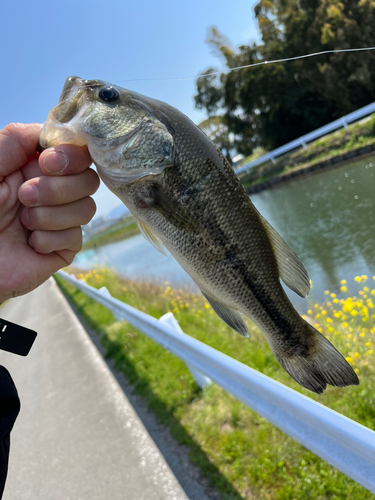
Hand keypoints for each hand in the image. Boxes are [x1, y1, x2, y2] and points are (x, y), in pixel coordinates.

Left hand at [0, 123, 98, 303]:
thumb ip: (15, 141)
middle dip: (60, 189)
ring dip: (52, 215)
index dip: (71, 156)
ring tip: (23, 222)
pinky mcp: (61, 248)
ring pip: (87, 208)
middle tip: (25, 196)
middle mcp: (52, 192)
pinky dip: (49, 239)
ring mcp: (59, 221)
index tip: (47, 163)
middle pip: (89, 179)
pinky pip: (76, 237)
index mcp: (34, 168)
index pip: (77, 153)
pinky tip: (29, 243)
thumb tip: (50, 131)